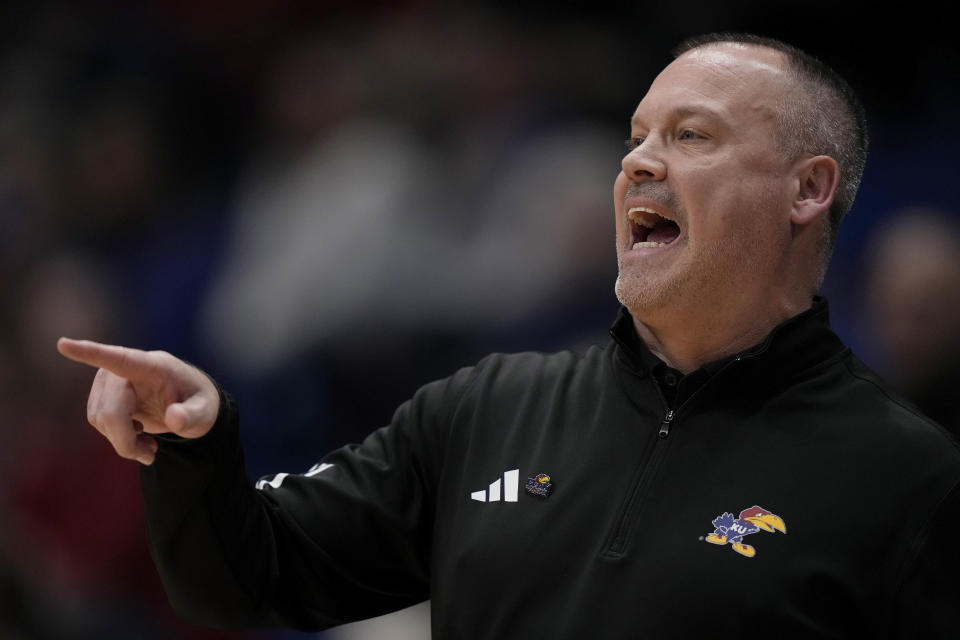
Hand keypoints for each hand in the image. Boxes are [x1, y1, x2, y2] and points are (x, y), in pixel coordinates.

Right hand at [57, 338, 219, 464]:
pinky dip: (117, 438)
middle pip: (109, 411)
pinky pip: (99, 422)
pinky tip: (138, 438)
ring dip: (122, 441)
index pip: (120, 358)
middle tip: (151, 455)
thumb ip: (192, 416)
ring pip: (100, 419)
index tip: (64, 344)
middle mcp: (127, 370)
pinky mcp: (103, 394)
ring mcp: (112, 381)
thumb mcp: (206, 412)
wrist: (191, 404)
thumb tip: (174, 418)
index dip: (91, 353)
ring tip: (149, 446)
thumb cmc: (199, 402)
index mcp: (154, 366)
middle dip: (125, 440)